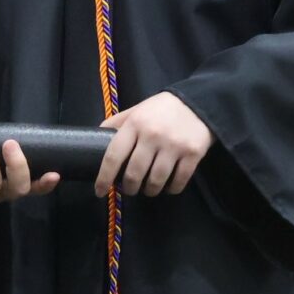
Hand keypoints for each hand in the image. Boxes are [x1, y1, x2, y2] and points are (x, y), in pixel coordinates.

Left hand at [95, 92, 213, 197]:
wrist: (198, 102)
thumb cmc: (161, 109)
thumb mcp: (136, 110)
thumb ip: (117, 123)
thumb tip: (96, 136)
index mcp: (134, 124)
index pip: (113, 156)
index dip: (104, 177)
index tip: (99, 191)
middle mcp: (152, 135)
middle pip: (134, 174)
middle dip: (129, 188)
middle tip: (129, 189)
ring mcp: (173, 145)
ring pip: (155, 181)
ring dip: (149, 191)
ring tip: (148, 189)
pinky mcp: (192, 154)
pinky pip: (178, 181)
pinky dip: (171, 189)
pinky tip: (168, 187)